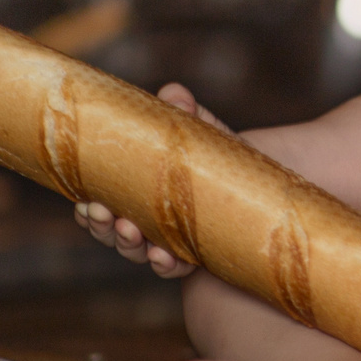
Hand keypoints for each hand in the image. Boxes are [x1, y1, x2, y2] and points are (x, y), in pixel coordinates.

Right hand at [69, 83, 227, 279]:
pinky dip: (165, 263)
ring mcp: (174, 242)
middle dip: (101, 225)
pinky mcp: (201, 256)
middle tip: (98, 210)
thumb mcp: (204, 133)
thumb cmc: (228, 157)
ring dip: (126, 243)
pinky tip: (162, 254)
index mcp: (140, 197)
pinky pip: (177, 266)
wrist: (277, 176)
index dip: (88, 209)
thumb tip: (174, 94)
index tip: (83, 200)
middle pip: (114, 232)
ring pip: (138, 251)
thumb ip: (186, 114)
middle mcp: (152, 224)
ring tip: (127, 229)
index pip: (105, 207)